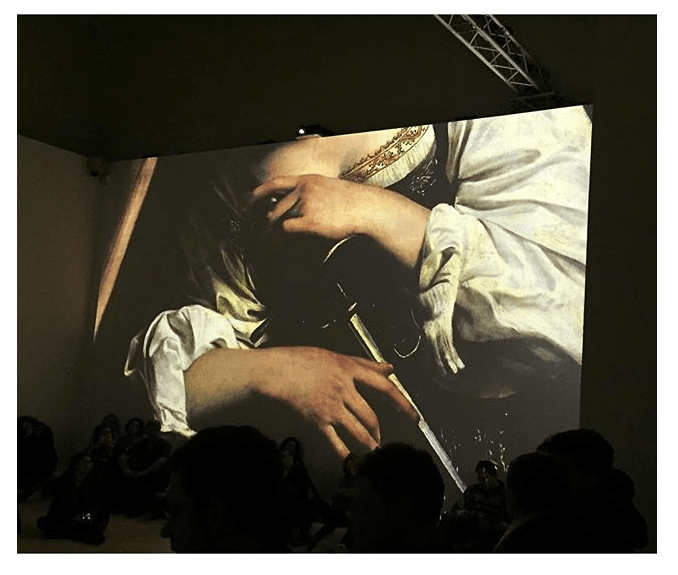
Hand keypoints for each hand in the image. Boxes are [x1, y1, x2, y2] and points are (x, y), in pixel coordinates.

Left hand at [250, 173, 429, 269]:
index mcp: (308, 180)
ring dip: (272, 233)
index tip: (250, 200)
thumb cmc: (353, 202)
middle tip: (260, 234)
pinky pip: (287, 229)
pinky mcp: (310, 220)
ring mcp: (306, 203)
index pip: (277, 182)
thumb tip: (299, 206)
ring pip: (279, 218)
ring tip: (269, 244)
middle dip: (266, 222)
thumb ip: (313, 193)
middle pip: (276, 206)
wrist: (368, 208)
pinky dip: (281, 239)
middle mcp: (304, 189)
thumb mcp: (330, 189)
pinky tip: (280, 246)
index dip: (261, 191)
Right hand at [256, 346, 418, 458]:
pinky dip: (345, 453)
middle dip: (379, 432)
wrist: (273, 372)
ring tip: (374, 454)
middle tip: (383, 441)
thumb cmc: (299, 361)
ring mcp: (331, 406)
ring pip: (358, 431)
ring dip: (368, 445)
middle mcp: (344, 389)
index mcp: (349, 370)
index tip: (413, 416)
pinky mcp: (317, 420)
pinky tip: (350, 461)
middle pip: (371, 416)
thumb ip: (363, 364)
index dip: (402, 403)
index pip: (384, 387)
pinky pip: (336, 441)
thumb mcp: (333, 356)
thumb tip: (388, 368)